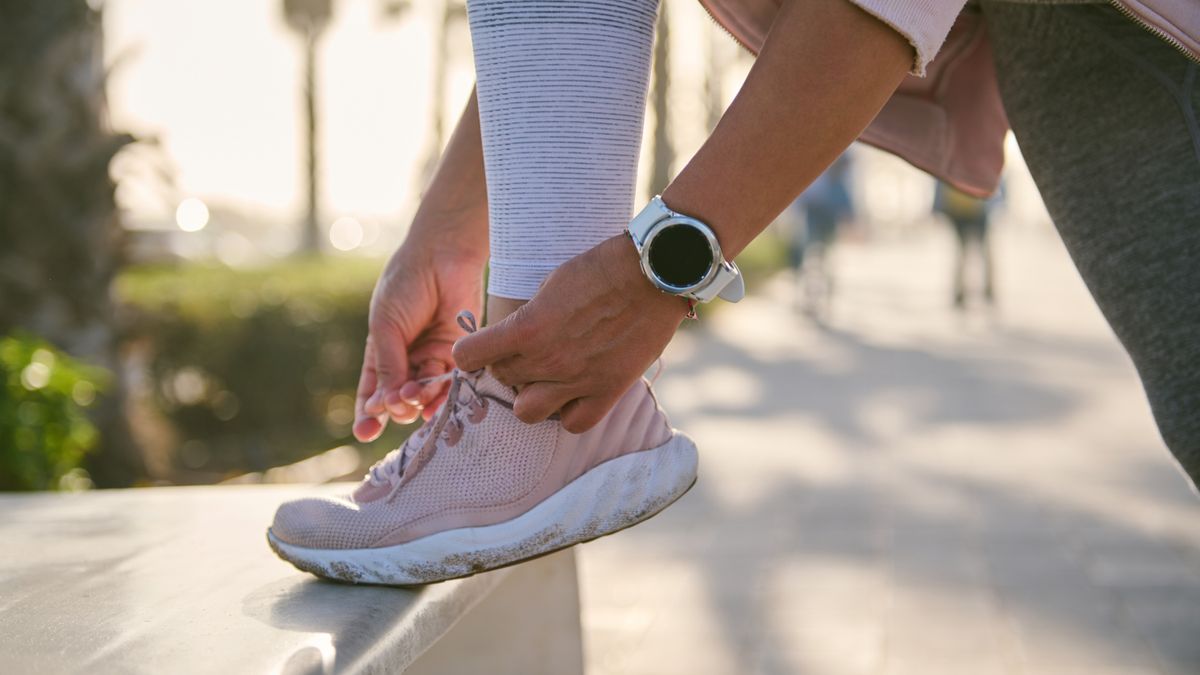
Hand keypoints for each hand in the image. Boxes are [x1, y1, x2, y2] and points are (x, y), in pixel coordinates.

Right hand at [354, 238, 484, 441]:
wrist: (442, 258)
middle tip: (397, 402)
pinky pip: (451, 383)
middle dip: (396, 406)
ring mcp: (433, 358)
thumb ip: (388, 364)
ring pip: (425, 395)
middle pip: (399, 399)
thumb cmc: (406, 286)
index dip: (368, 415)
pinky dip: (443, 395)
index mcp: (382, 352)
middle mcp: (408, 360)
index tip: (364, 433)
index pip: (373, 392)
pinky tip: (436, 400)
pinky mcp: (458, 354)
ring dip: (418, 401)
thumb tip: (386, 404)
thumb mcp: (386, 326)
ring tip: (414, 396)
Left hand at [453, 235, 687, 432]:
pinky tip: (573, 395)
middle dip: (506, 366)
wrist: (653, 273)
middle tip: (523, 354)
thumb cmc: (602, 268)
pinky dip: (568, 413)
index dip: (471, 351)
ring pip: (527, 412)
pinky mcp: (608, 391)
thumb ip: (529, 315)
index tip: (479, 348)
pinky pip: (574, 424)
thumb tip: (515, 333)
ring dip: (530, 396)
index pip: (469, 356)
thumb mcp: (551, 282)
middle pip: (502, 379)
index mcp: (526, 328)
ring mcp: (578, 380)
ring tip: (545, 380)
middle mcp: (547, 359)